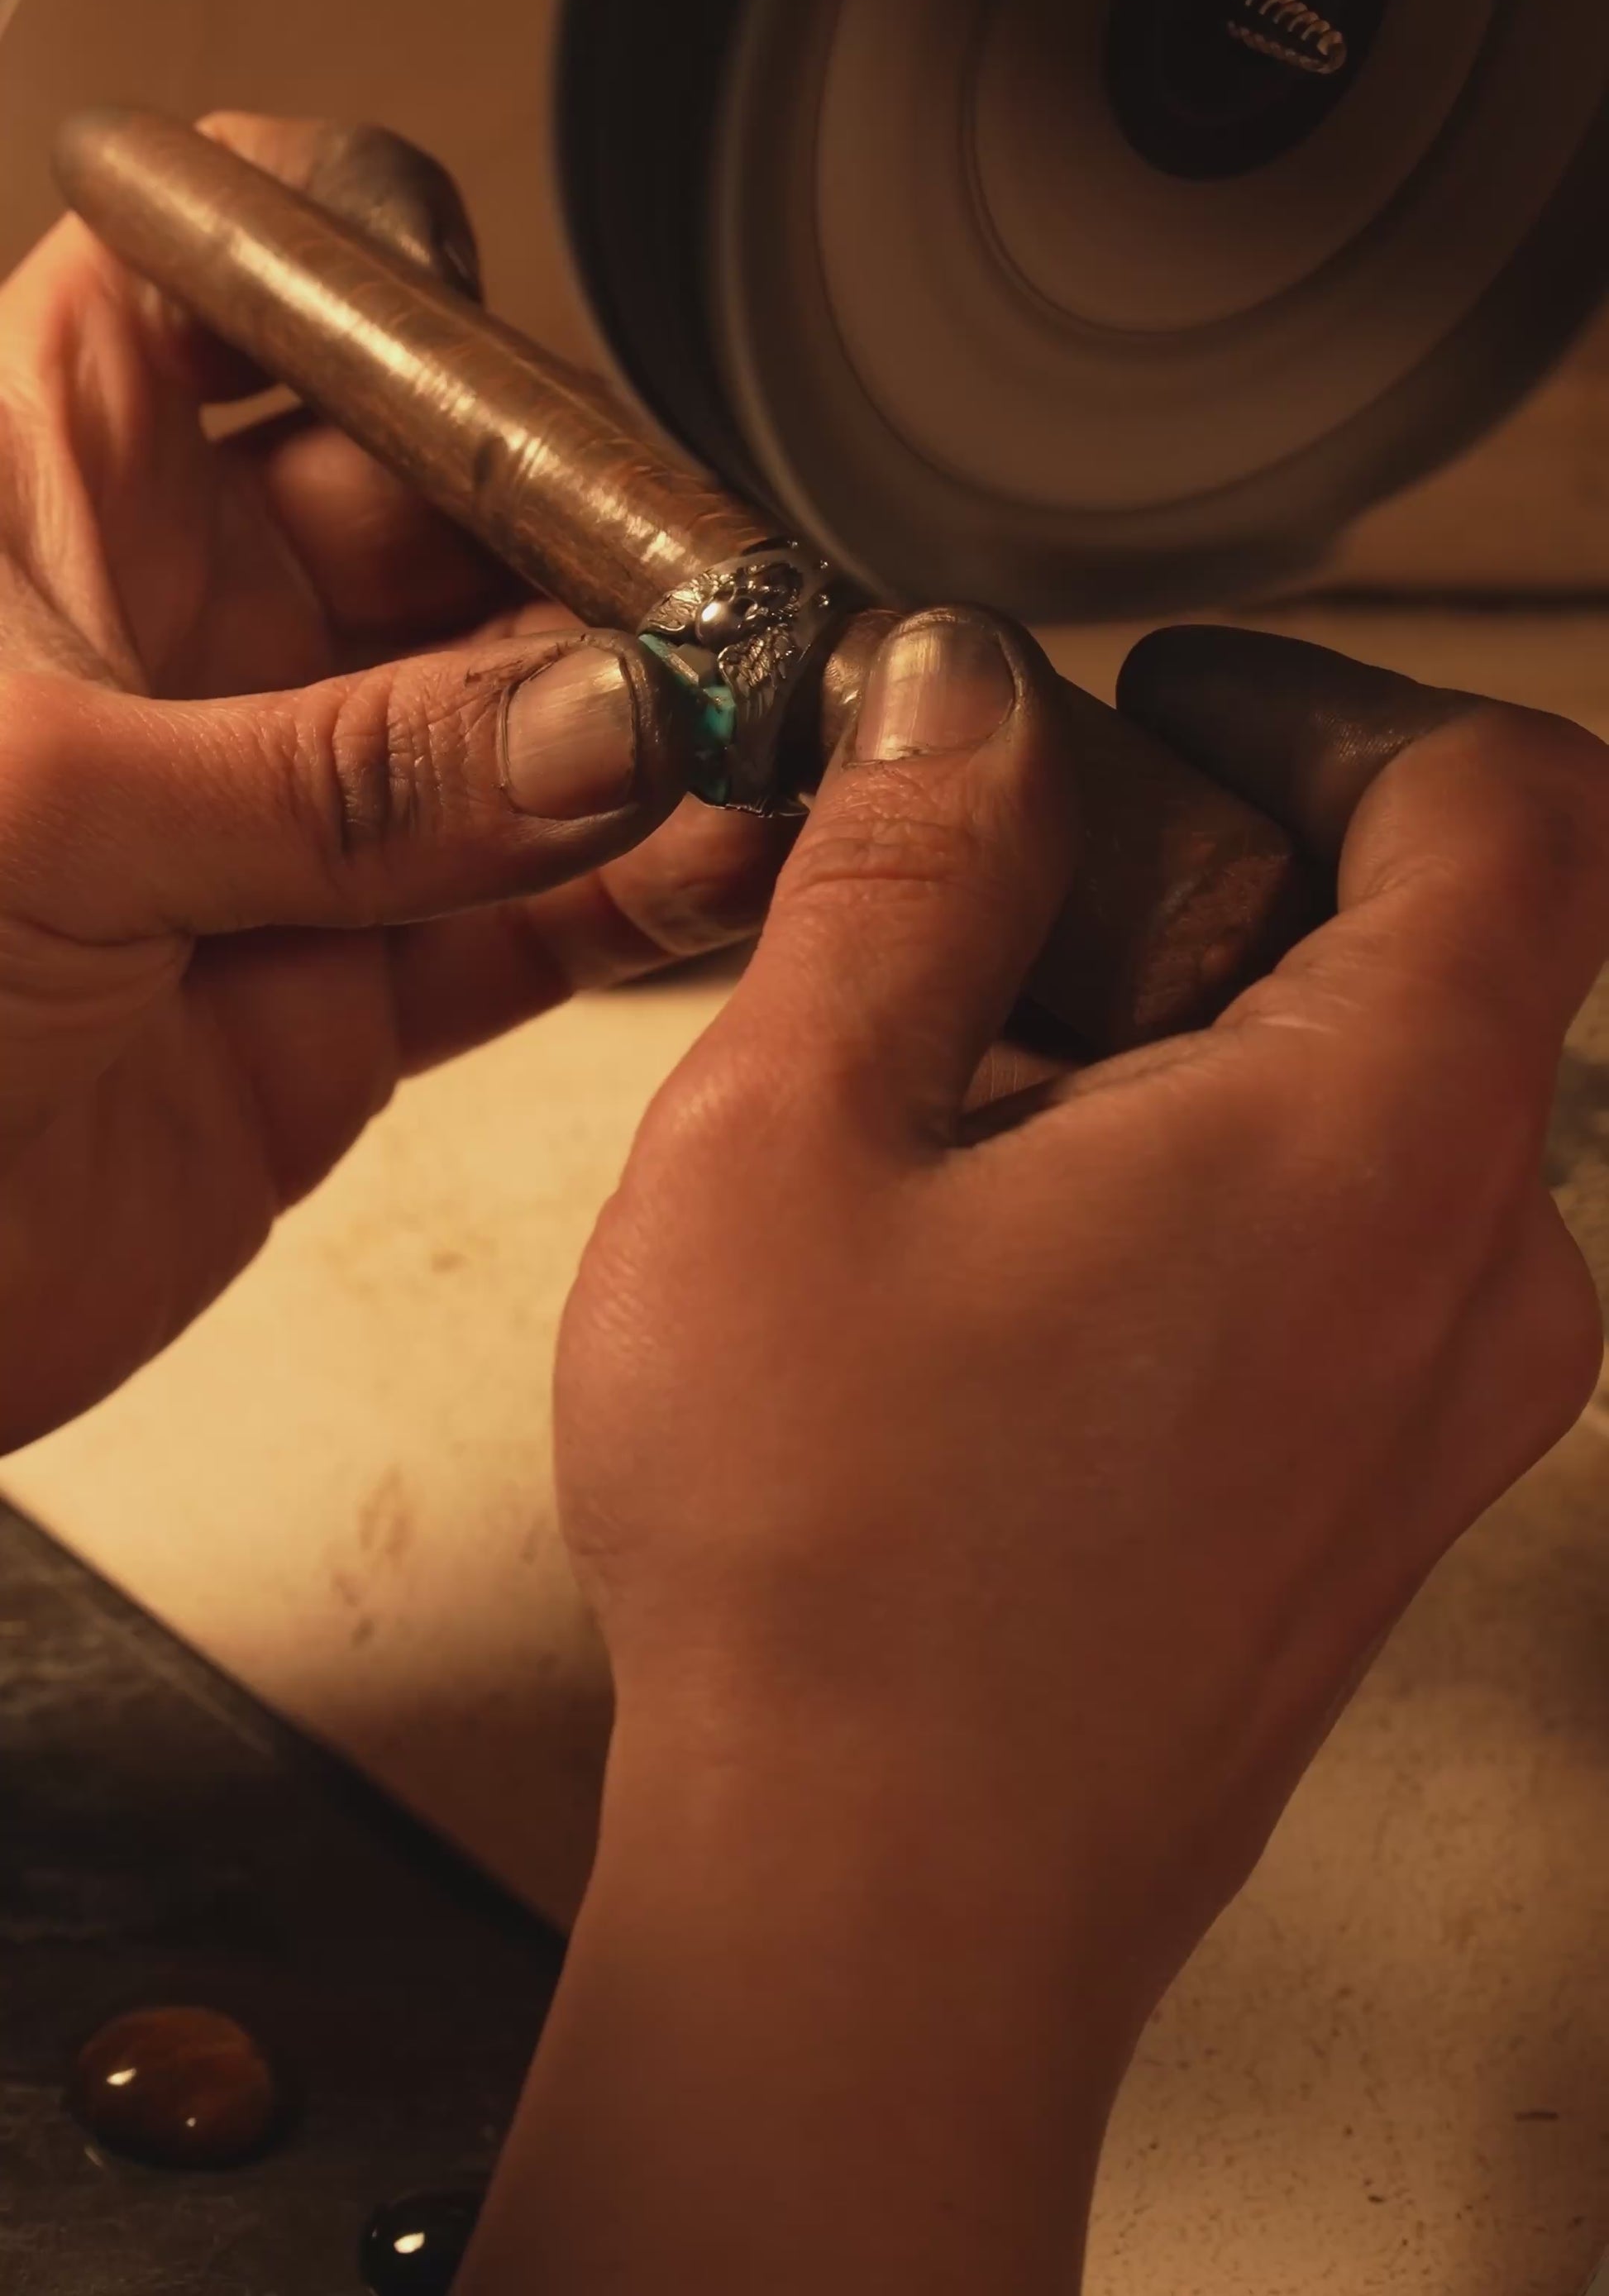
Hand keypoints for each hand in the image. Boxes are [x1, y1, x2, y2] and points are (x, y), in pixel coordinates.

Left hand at [0, 116, 785, 1451]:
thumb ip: (350, 772)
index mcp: (51, 488)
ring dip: (650, 717)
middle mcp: (178, 630)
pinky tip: (727, 857)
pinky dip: (641, 894)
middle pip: (442, 496)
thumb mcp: (42, 810)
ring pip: (520, 715)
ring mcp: (276, 813)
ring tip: (766, 719)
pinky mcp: (339, 995)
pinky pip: (533, 918)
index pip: (231, 280)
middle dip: (592, 524)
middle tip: (718, 586)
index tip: (499, 323)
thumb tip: (610, 718)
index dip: (369, 264)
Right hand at [465, 614, 1608, 2294]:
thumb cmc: (837, 1577)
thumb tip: (957, 697)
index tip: (1187, 703)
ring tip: (986, 1079)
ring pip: (1397, 1099)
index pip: (1511, 805)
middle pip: (1449, 946)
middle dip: (1238, 860)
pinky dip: (1225, 1164)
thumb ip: (900, 871)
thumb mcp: (792, 1136)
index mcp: (1382, 1141)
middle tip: (1026, 882)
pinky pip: (1364, 1242)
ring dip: (1215, 1024)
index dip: (1344, 700)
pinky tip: (1019, 1235)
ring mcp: (1450, 1405)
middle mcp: (1480, 1273)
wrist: (885, 1918)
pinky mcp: (1383, 1494)